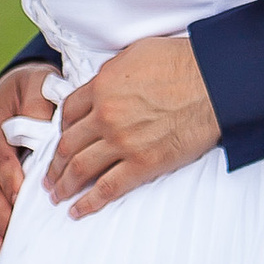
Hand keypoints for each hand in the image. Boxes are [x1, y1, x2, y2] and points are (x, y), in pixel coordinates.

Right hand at [0, 62, 53, 251]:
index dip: (10, 181)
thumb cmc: (33, 87)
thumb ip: (39, 108)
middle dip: (0, 212)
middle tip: (11, 237)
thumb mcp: (37, 86)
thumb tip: (45, 132)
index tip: (21, 199)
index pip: (0, 159)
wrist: (23, 84)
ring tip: (1, 246)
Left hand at [44, 34, 219, 215]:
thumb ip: (114, 72)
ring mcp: (122, 142)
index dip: (61, 128)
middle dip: (54, 163)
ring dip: (64, 184)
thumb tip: (105, 83)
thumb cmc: (183, 63)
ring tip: (56, 194)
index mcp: (102, 86)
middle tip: (48, 175)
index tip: (61, 139)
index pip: (69, 111)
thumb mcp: (137, 53)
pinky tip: (77, 210)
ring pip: (80, 168)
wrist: (215, 83)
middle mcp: (105, 116)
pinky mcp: (142, 164)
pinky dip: (89, 202)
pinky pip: (107, 188)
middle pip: (67, 144)